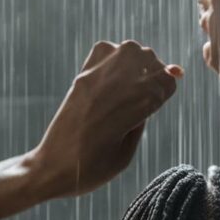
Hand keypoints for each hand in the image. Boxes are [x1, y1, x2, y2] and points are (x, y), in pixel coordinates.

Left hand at [30, 40, 182, 197]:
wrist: (51, 168)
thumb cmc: (92, 169)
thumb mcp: (126, 153)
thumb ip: (140, 123)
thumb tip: (149, 97)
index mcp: (135, 108)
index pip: (166, 80)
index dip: (168, 88)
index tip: (162, 100)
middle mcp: (118, 86)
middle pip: (150, 59)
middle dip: (155, 72)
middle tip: (149, 91)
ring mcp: (97, 77)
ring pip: (130, 49)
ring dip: (137, 61)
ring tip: (133, 81)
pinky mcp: (81, 78)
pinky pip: (104, 50)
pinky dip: (114, 56)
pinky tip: (114, 75)